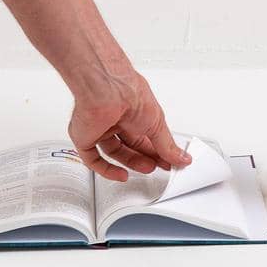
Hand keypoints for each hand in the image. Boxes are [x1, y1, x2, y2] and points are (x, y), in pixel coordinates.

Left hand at [68, 66, 191, 183]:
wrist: (106, 91)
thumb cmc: (128, 92)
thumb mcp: (156, 123)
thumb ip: (167, 145)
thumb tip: (182, 157)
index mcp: (132, 110)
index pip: (145, 134)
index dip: (157, 149)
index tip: (168, 160)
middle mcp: (115, 117)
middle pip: (130, 144)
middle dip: (145, 157)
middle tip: (159, 166)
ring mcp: (99, 127)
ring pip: (113, 151)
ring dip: (130, 163)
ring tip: (146, 169)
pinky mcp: (85, 137)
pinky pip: (93, 158)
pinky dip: (107, 170)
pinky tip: (120, 174)